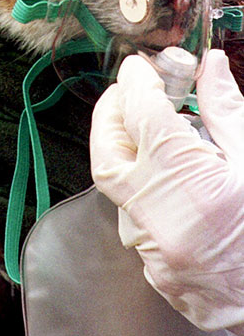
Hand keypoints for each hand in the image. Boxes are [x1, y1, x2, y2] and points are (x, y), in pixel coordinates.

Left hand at [90, 48, 243, 333]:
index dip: (137, 82)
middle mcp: (161, 218)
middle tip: (127, 92)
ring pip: (116, 187)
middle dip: (110, 114)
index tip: (141, 67)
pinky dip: (142, 189)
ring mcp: (153, 248)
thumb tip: (210, 66)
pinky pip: (133, 217)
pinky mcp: (154, 269)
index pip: (143, 115)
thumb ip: (227, 112)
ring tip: (153, 133)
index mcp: (192, 185)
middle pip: (108, 152)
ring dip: (125, 151)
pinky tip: (167, 180)